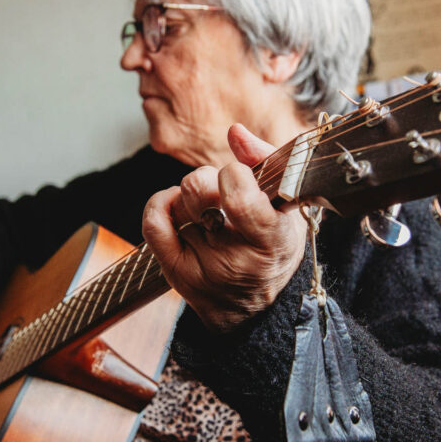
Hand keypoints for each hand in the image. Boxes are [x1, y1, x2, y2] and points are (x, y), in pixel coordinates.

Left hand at [143, 124, 306, 333]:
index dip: (235, 173)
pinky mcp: (176, 271)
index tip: (241, 177)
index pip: (239, 197)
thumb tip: (235, 132)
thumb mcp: (287, 209)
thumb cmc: (273, 248)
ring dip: (189, 192)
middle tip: (222, 189)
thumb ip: (268, 164)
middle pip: (198, 189)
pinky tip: (177, 206)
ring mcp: (202, 268)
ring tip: (207, 204)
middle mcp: (236, 259)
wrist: (255, 309)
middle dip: (208, 176)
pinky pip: (153, 222)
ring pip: (177, 201)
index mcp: (271, 241)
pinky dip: (161, 203)